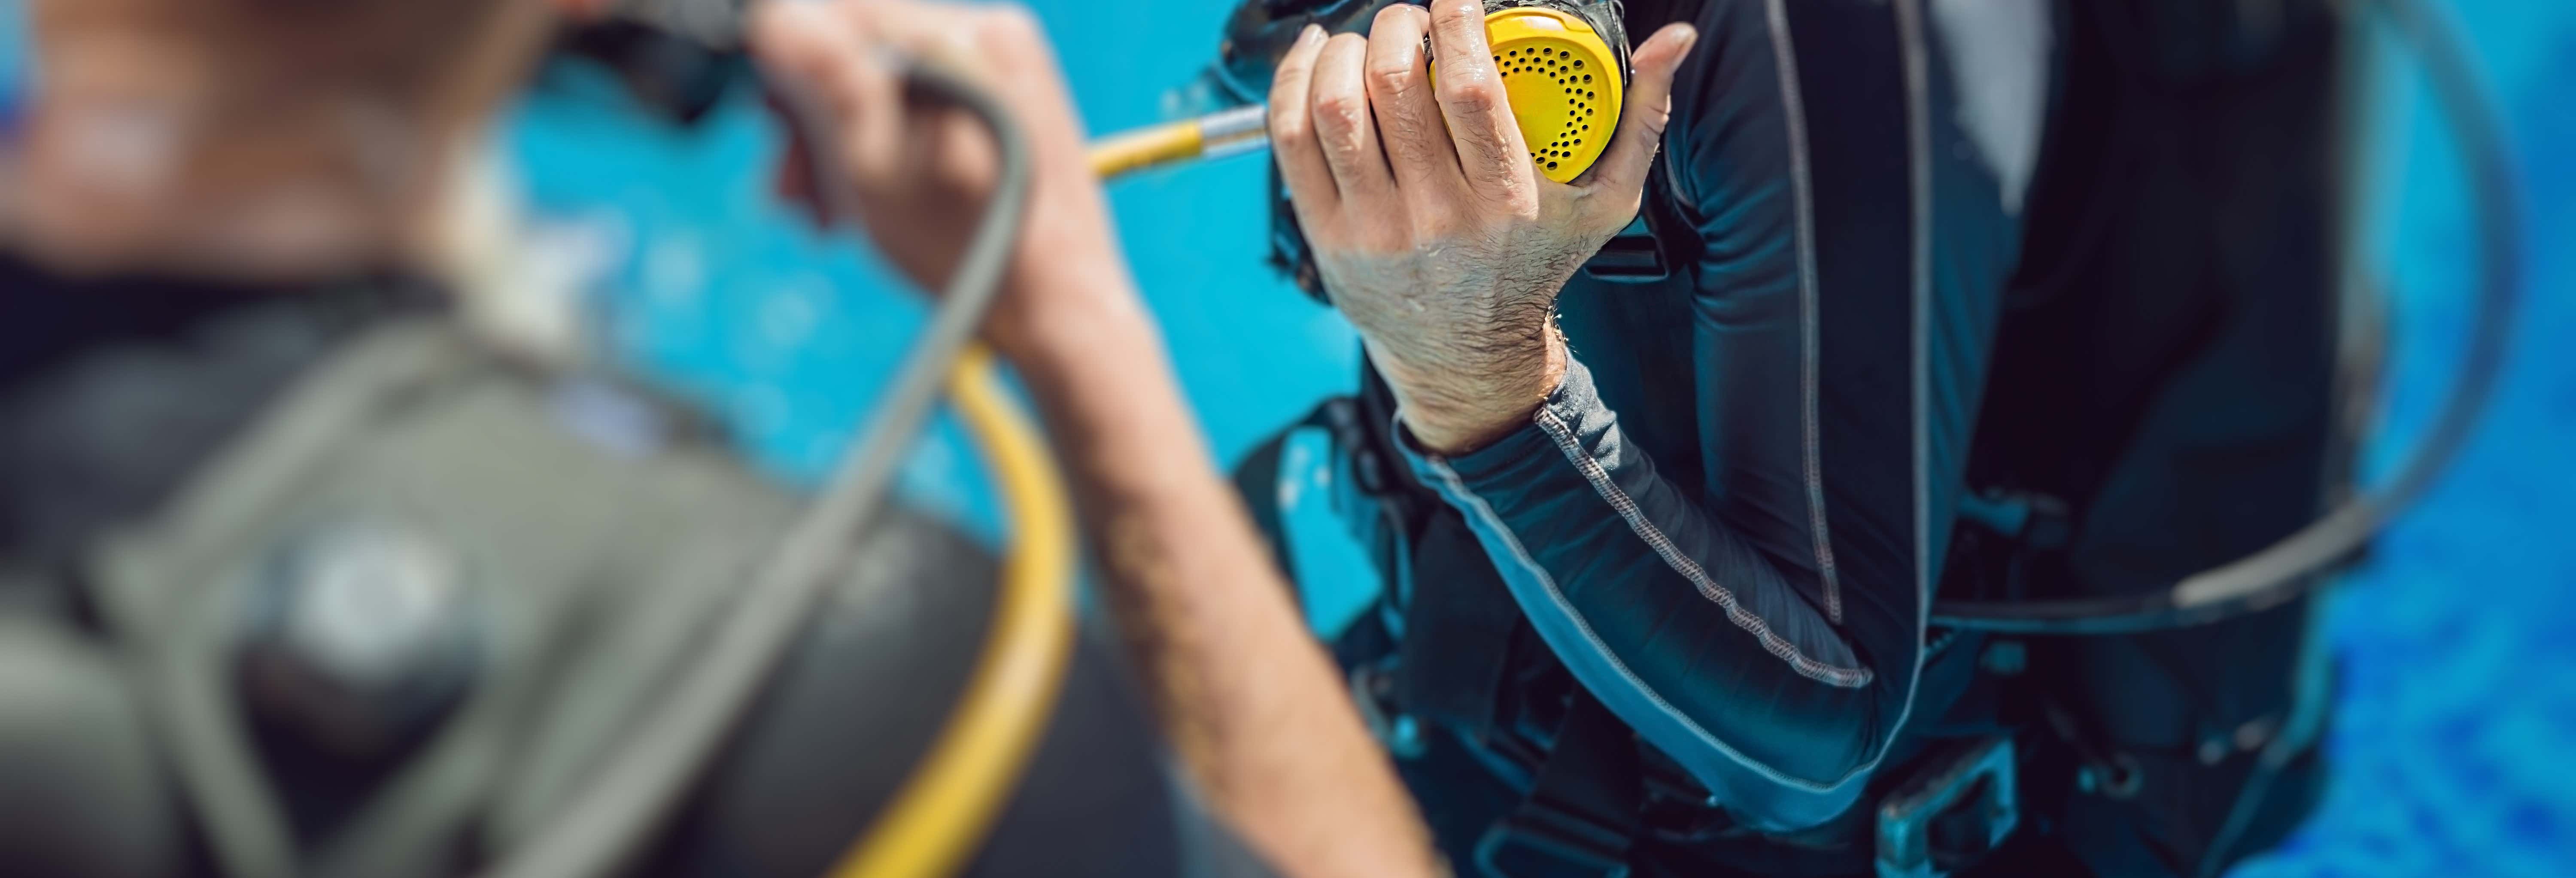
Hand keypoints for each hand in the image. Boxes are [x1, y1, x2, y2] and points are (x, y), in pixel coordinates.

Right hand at [747, 0, 1146, 363]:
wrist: (1057, 308)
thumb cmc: (975, 251)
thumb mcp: (879, 167)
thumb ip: (832, 82)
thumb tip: (780, 16)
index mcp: (965, 40)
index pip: (843, 13)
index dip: (789, 67)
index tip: (773, 126)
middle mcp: (991, 38)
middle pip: (862, 50)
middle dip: (814, 119)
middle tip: (793, 188)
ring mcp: (1003, 71)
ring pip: (885, 83)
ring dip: (841, 142)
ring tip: (826, 210)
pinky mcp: (1003, 106)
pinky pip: (918, 105)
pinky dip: (882, 147)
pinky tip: (866, 200)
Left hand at [1269, 2, 1693, 452]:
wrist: (1466, 355)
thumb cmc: (1534, 266)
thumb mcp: (1606, 202)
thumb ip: (1642, 117)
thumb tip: (1675, 40)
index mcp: (1506, 200)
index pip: (1469, 84)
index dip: (1455, 19)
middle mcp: (1436, 217)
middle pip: (1394, 84)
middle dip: (1397, 25)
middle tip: (1411, 19)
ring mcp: (1374, 229)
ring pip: (1336, 107)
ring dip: (1345, 49)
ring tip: (1366, 39)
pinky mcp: (1326, 236)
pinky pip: (1292, 139)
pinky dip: (1295, 82)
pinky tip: (1317, 56)